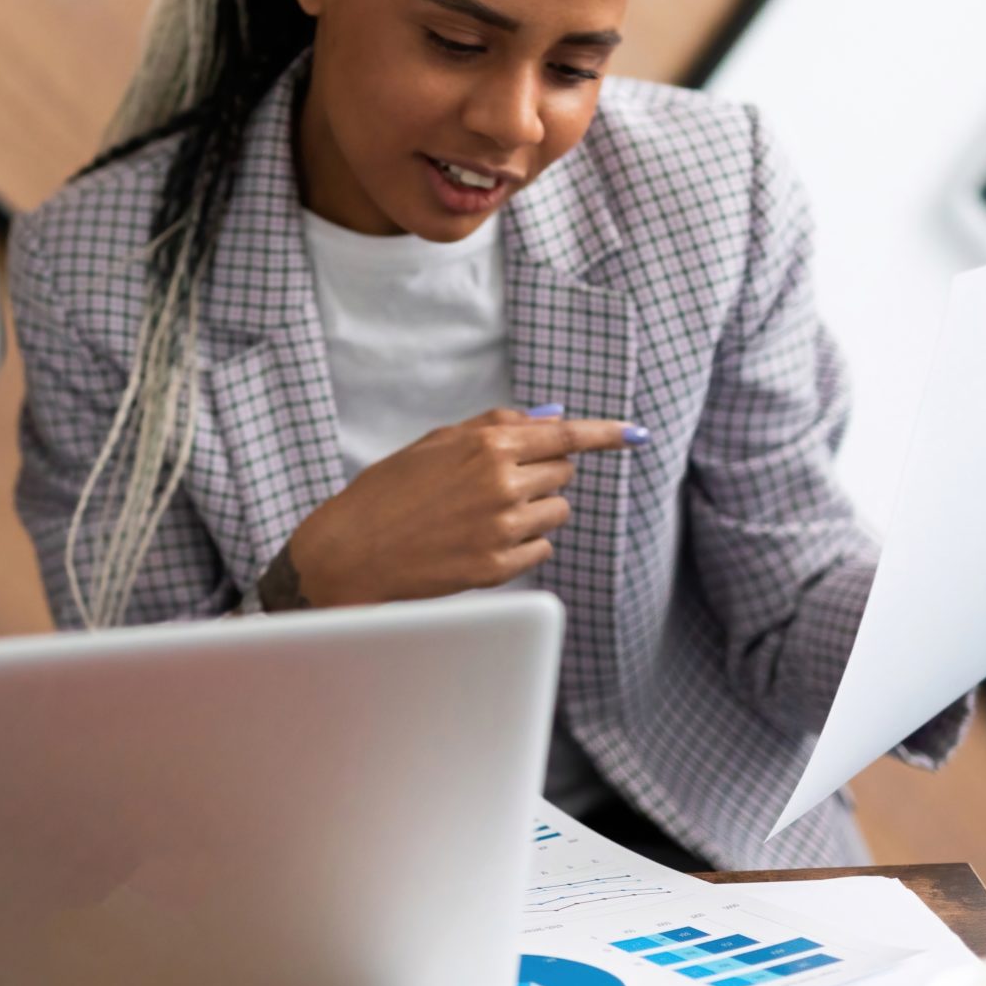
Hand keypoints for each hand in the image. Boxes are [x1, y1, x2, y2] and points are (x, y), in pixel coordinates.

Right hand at [263, 409, 645, 608]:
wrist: (351, 551)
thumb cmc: (388, 490)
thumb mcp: (435, 442)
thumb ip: (495, 426)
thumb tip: (549, 417)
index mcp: (487, 446)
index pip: (564, 435)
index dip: (605, 433)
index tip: (634, 434)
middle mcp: (502, 484)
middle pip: (563, 473)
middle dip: (542, 473)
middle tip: (501, 481)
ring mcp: (502, 529)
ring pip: (556, 512)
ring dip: (534, 510)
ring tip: (485, 515)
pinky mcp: (498, 568)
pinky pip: (542, 550)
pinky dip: (524, 544)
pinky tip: (483, 541)